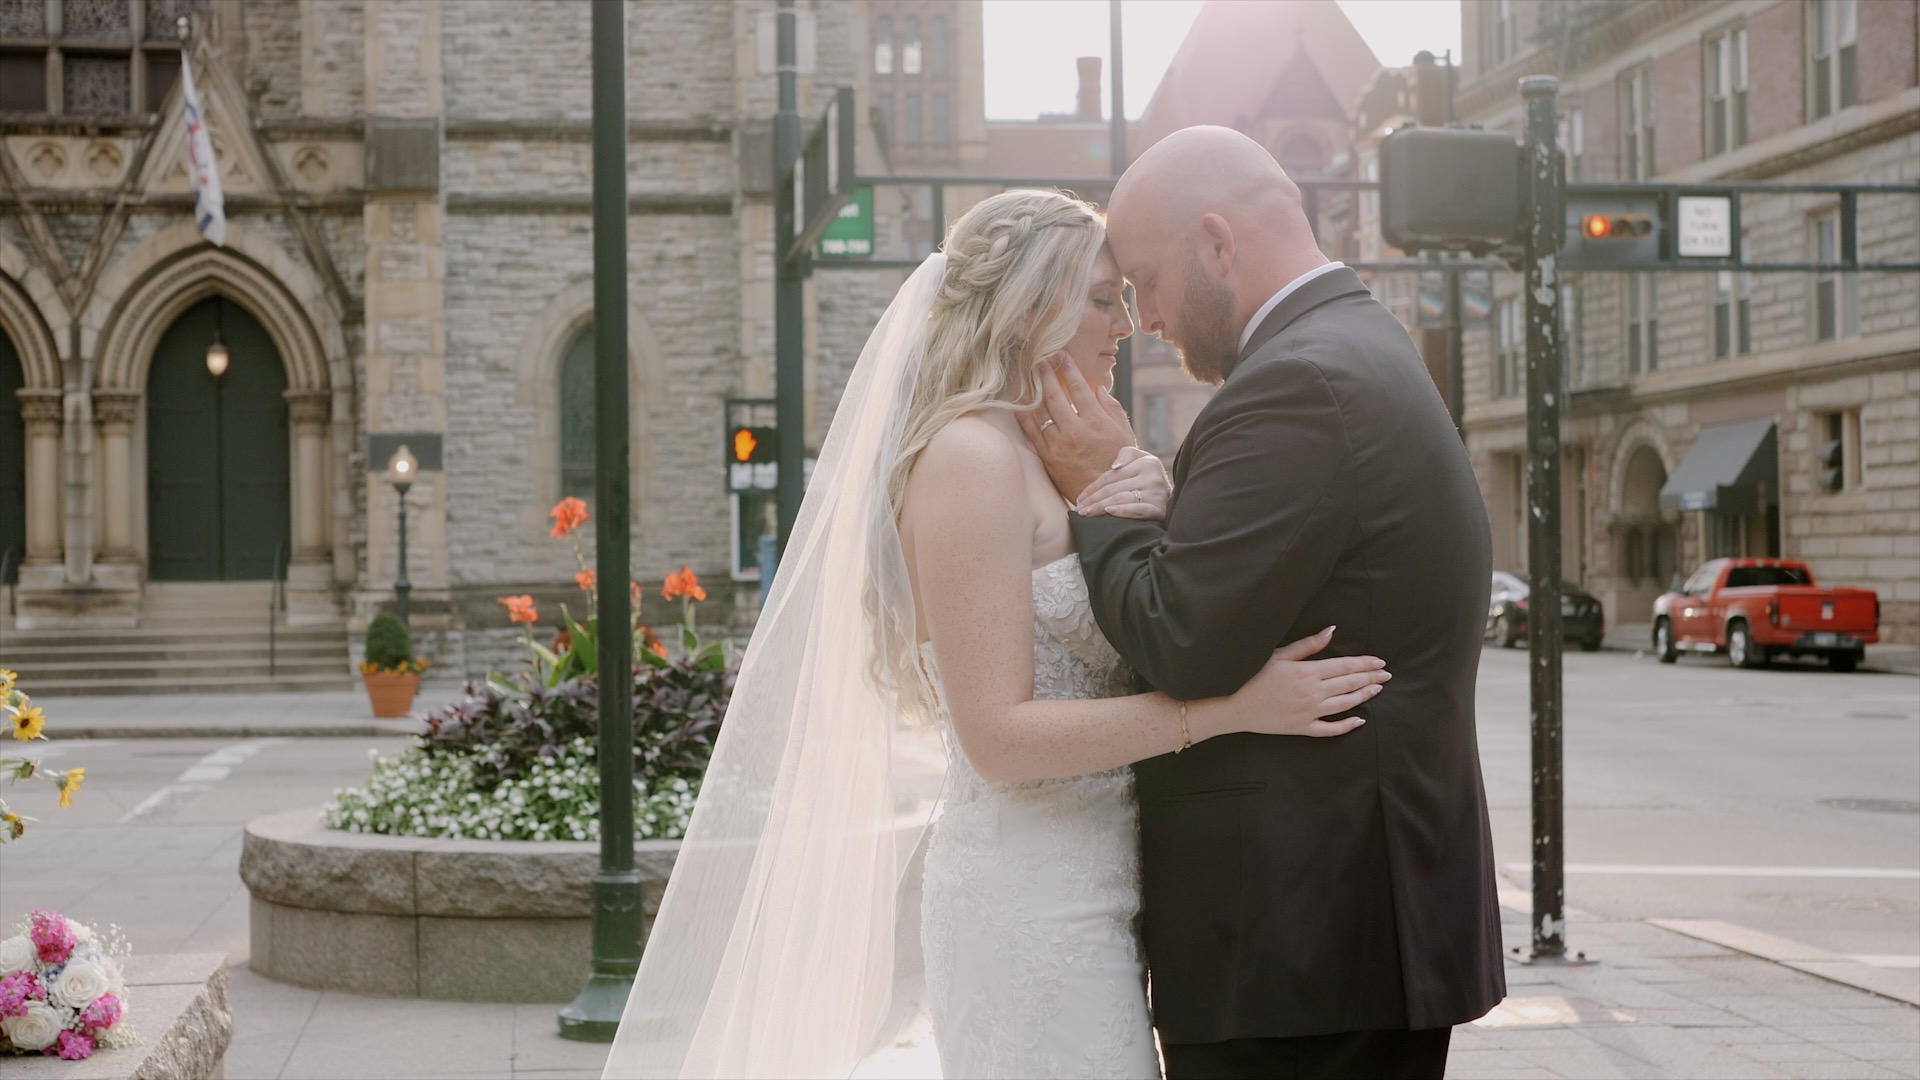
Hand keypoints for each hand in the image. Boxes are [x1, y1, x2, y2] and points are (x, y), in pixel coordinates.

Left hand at [1016, 354, 1137, 502]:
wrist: (1104, 498)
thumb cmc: (1118, 465)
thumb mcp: (1124, 434)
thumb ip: (1112, 409)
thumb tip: (1098, 389)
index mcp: (1096, 421)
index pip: (1078, 387)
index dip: (1068, 368)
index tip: (1061, 354)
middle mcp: (1075, 430)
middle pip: (1055, 394)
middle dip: (1046, 372)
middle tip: (1039, 357)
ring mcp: (1059, 444)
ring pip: (1040, 410)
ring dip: (1033, 389)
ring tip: (1027, 373)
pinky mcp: (1047, 456)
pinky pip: (1031, 431)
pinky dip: (1024, 414)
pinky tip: (1018, 401)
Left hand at [1074, 446, 1170, 519]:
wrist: (1177, 502)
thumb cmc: (1149, 482)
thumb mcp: (1142, 462)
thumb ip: (1127, 454)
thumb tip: (1115, 466)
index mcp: (1146, 462)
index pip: (1112, 476)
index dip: (1092, 487)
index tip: (1079, 499)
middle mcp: (1153, 476)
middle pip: (1114, 488)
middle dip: (1093, 500)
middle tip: (1078, 510)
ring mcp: (1157, 493)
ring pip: (1122, 498)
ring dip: (1101, 507)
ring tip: (1086, 514)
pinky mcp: (1160, 509)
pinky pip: (1138, 510)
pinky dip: (1123, 511)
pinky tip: (1110, 512)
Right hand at [1224, 627, 1384, 738]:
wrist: (1236, 706)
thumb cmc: (1254, 676)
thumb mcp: (1280, 655)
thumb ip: (1308, 644)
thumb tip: (1332, 631)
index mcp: (1308, 672)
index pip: (1345, 666)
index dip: (1365, 663)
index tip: (1380, 662)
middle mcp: (1313, 692)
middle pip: (1349, 683)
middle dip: (1371, 678)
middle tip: (1387, 675)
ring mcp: (1310, 712)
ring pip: (1345, 704)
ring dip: (1364, 696)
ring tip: (1377, 689)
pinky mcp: (1304, 728)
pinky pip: (1331, 729)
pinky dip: (1347, 725)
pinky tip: (1360, 720)